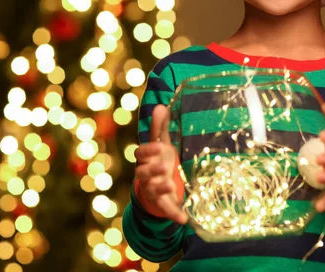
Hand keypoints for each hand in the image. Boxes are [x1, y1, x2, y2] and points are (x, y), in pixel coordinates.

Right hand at [134, 105, 187, 223]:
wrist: (155, 188)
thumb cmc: (158, 160)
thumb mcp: (161, 144)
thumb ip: (159, 128)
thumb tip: (160, 106)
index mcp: (144, 159)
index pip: (140, 153)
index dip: (148, 150)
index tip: (160, 146)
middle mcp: (145, 175)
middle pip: (143, 172)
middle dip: (152, 169)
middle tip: (164, 166)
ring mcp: (152, 190)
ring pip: (152, 189)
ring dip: (160, 188)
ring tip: (171, 186)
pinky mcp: (161, 204)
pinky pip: (166, 209)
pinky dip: (173, 214)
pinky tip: (184, 218)